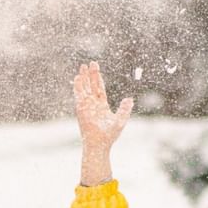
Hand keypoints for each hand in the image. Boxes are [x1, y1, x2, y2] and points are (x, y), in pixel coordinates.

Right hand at [73, 61, 132, 185]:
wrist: (99, 144)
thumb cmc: (109, 135)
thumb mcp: (120, 120)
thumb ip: (124, 109)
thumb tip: (129, 99)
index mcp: (101, 106)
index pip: (100, 89)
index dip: (98, 79)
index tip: (97, 69)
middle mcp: (93, 104)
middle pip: (91, 86)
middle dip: (91, 75)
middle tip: (90, 63)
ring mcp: (86, 106)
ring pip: (84, 88)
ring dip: (83, 78)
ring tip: (82, 67)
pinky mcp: (81, 109)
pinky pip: (79, 95)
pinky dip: (78, 87)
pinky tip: (77, 78)